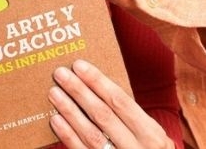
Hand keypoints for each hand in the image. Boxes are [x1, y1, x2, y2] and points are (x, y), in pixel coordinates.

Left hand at [49, 60, 173, 148]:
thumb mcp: (149, 135)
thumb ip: (129, 116)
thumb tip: (95, 86)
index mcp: (151, 134)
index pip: (120, 101)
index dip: (98, 82)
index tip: (79, 65)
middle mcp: (136, 148)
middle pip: (103, 114)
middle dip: (79, 91)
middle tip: (61, 74)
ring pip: (91, 133)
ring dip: (70, 111)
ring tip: (54, 93)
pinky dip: (68, 135)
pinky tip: (56, 120)